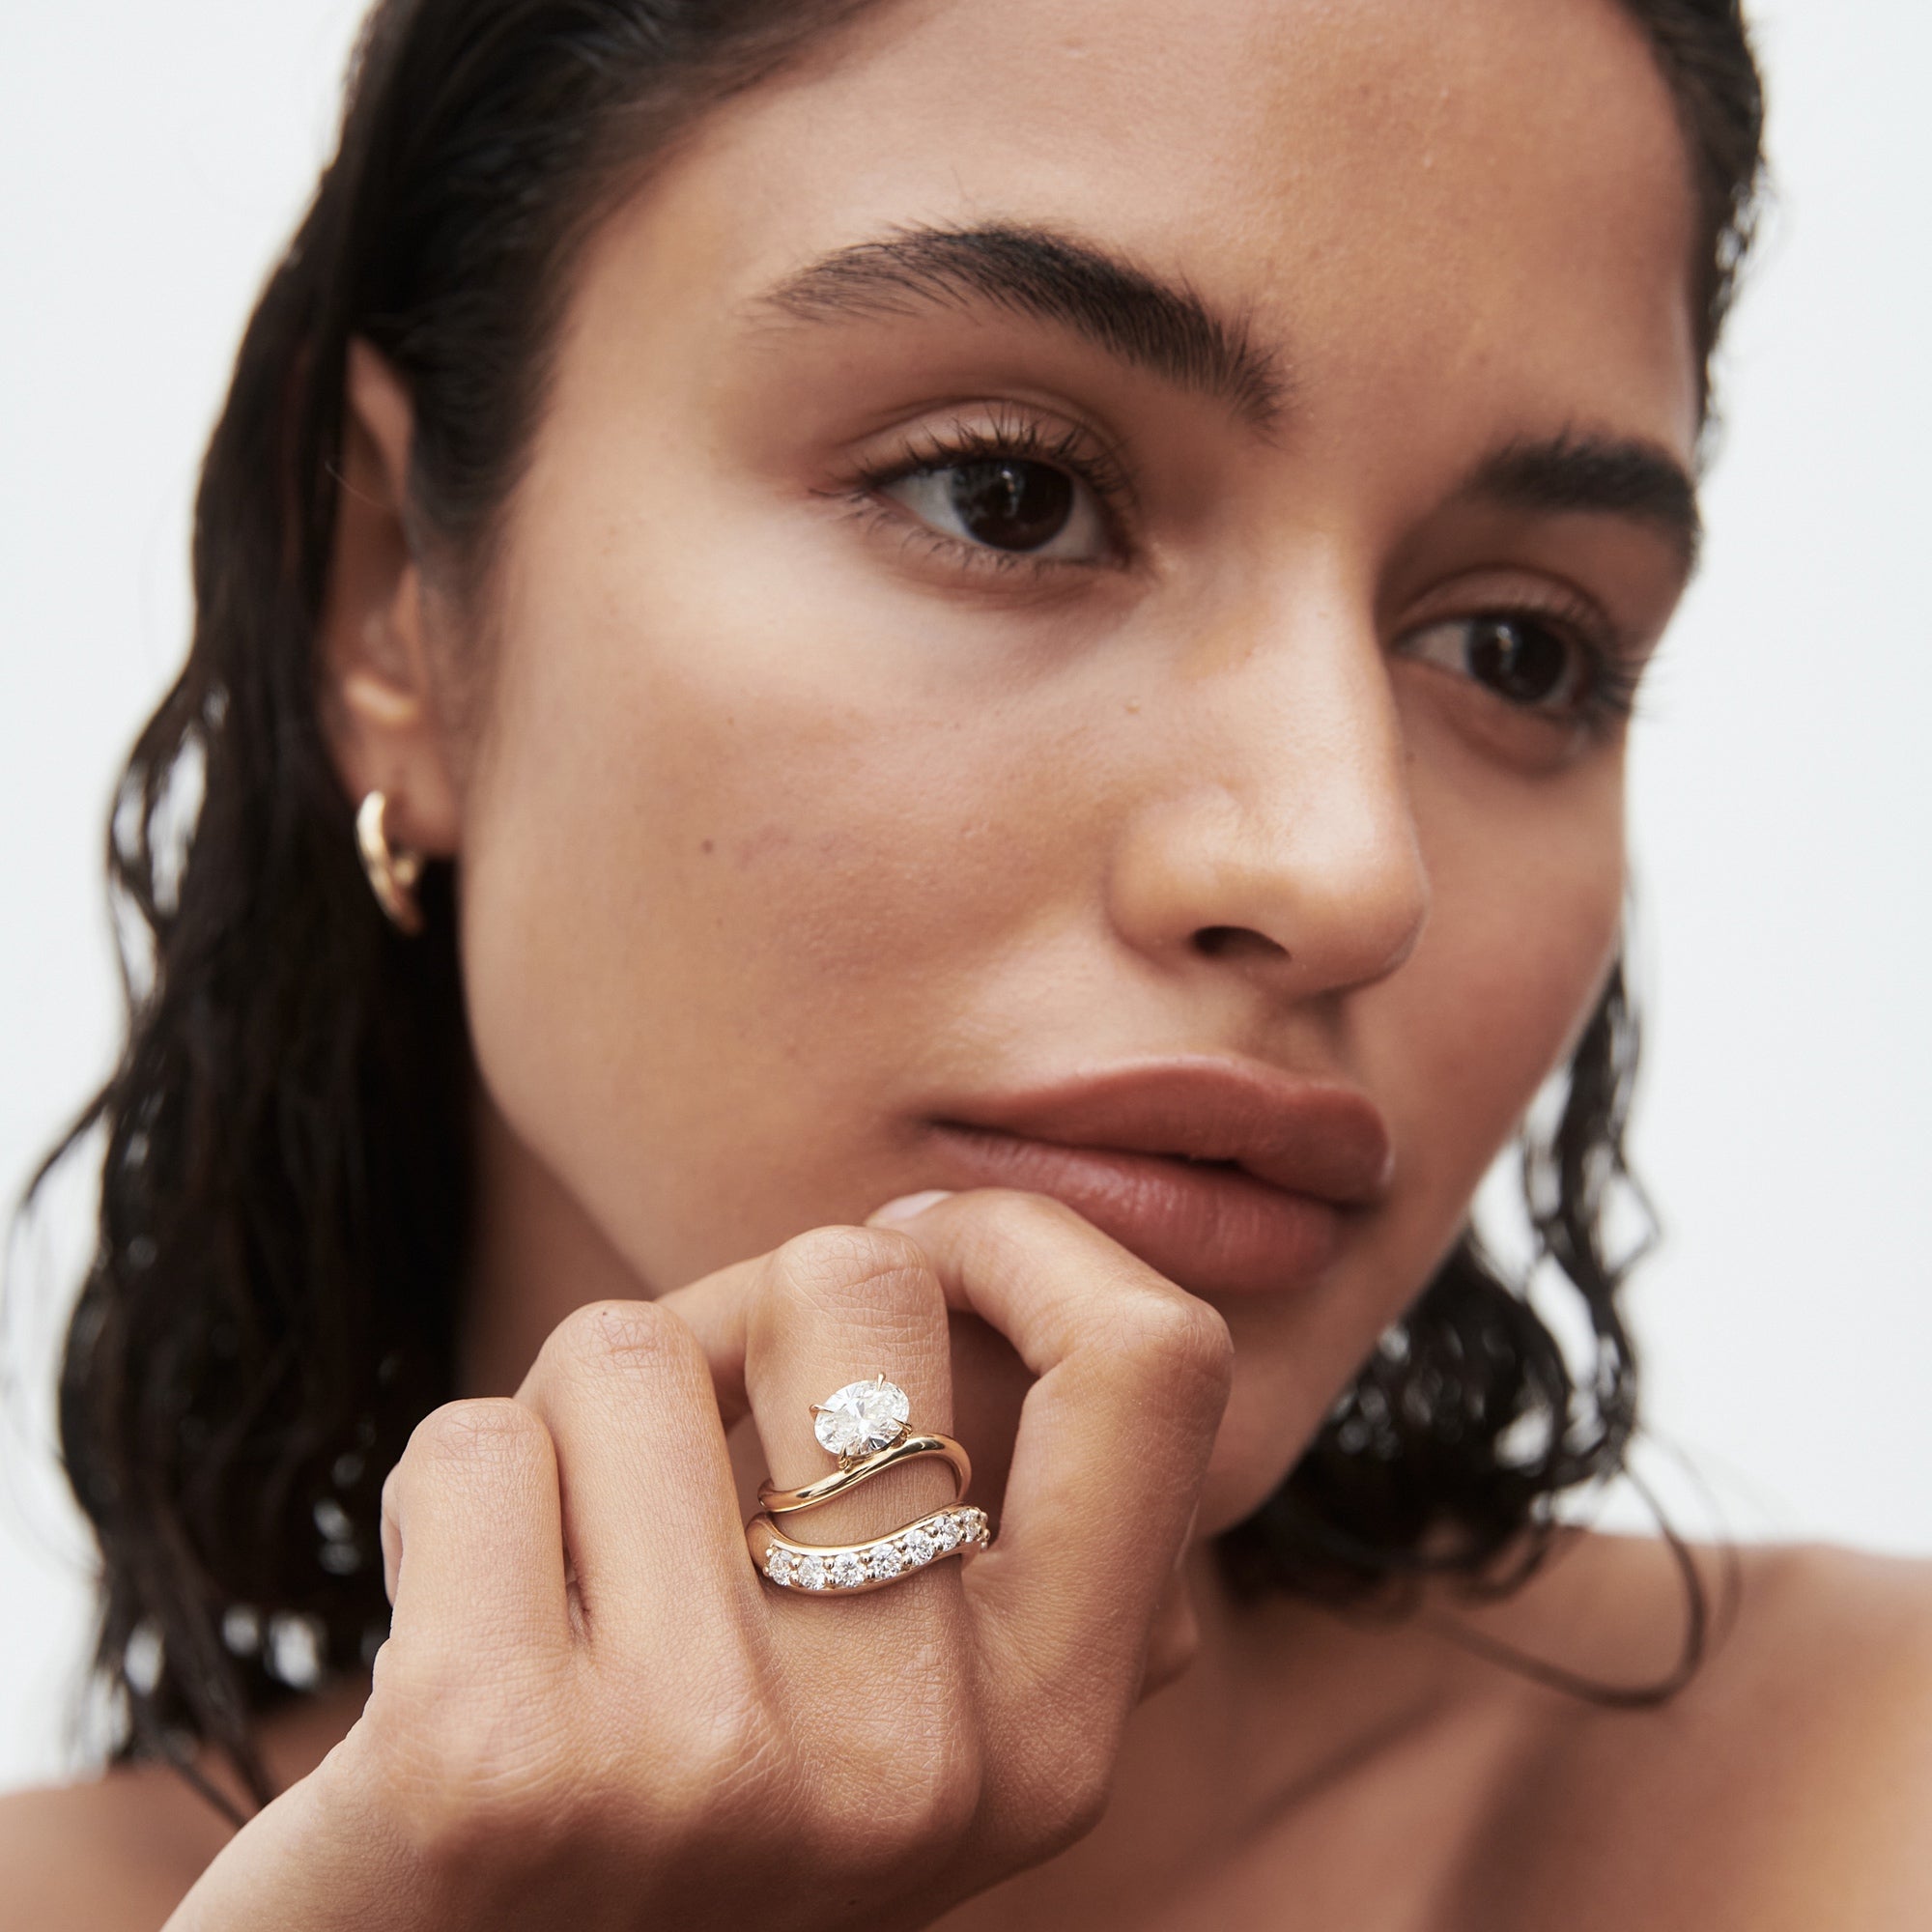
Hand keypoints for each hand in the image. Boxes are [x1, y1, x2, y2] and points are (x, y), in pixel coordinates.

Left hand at [165, 1189, 1232, 1931]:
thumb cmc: (685, 1831)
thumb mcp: (901, 1731)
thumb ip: (990, 1539)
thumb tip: (970, 1264)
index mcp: (1055, 1738)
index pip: (1151, 1364)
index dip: (1019, 1244)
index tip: (911, 1257)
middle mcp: (919, 1768)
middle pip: (851, 1283)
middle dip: (734, 1314)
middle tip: (684, 1448)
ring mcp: (710, 1770)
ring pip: (629, 1346)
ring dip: (568, 1424)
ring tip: (564, 1585)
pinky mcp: (494, 1764)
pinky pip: (474, 1442)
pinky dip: (445, 1501)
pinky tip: (459, 1640)